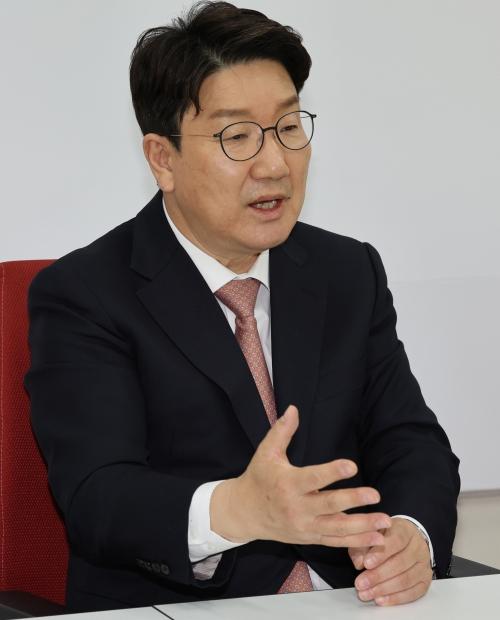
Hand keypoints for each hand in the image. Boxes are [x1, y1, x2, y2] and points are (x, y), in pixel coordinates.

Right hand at [210, 405, 390, 546]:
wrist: (244, 513)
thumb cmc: (258, 478)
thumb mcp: (266, 453)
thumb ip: (282, 431)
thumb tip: (294, 408)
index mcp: (287, 484)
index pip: (313, 478)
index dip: (333, 472)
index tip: (353, 466)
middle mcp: (296, 507)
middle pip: (329, 504)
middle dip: (353, 500)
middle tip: (375, 494)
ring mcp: (304, 526)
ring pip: (336, 528)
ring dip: (362, 525)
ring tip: (385, 520)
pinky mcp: (309, 537)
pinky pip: (335, 541)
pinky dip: (356, 541)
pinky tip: (376, 537)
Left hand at [350, 517, 432, 605]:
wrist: (407, 540)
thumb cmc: (385, 536)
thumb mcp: (371, 533)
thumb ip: (363, 545)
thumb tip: (359, 563)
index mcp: (405, 529)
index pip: (396, 540)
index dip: (381, 554)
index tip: (366, 563)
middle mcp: (418, 546)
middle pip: (400, 563)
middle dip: (378, 575)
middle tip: (361, 583)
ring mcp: (424, 564)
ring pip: (406, 579)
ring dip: (384, 589)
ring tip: (366, 593)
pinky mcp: (425, 580)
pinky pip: (413, 592)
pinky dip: (395, 598)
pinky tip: (381, 599)